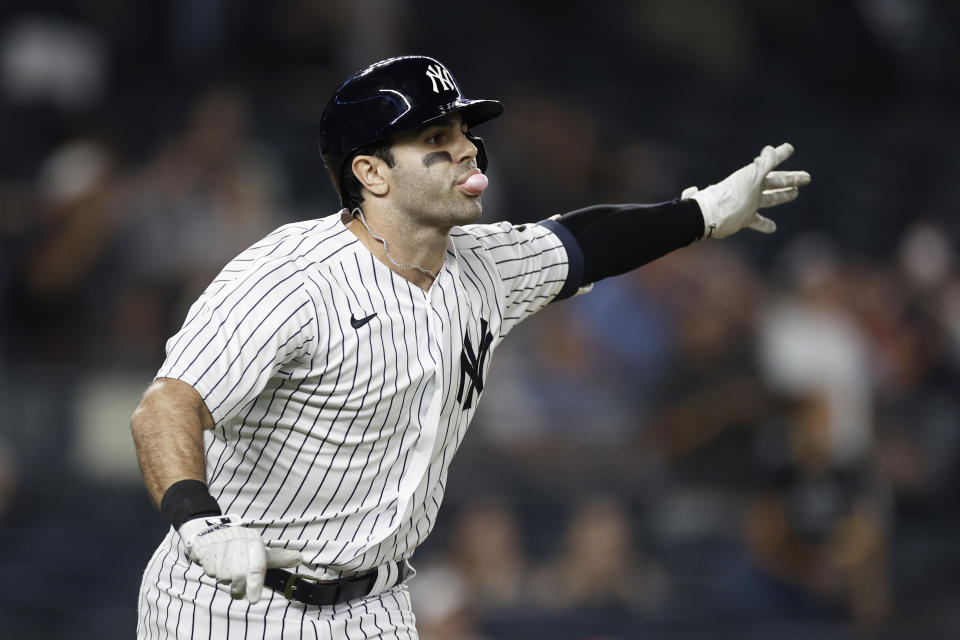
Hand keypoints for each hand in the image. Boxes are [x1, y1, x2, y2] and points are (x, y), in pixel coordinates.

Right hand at [179, 515, 301, 602]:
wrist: (209, 533)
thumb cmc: (239, 544)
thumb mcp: (259, 549)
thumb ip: (276, 557)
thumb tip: (299, 558)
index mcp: (254, 541)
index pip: (257, 566)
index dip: (256, 584)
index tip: (255, 600)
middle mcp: (238, 541)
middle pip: (240, 575)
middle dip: (239, 588)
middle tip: (240, 593)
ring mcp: (220, 546)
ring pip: (225, 576)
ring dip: (226, 580)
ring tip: (228, 573)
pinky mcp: (206, 551)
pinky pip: (211, 572)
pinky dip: (214, 573)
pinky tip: (217, 566)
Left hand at [682, 143, 810, 238]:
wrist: (710, 215)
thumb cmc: (731, 195)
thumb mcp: (750, 176)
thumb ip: (764, 163)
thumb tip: (772, 149)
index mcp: (753, 176)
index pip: (771, 163)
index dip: (780, 155)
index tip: (789, 147)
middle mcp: (752, 189)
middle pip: (775, 182)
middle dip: (791, 180)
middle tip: (807, 177)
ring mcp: (748, 204)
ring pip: (769, 199)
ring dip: (782, 196)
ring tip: (795, 194)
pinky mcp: (744, 219)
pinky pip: (757, 221)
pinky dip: (765, 224)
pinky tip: (773, 228)